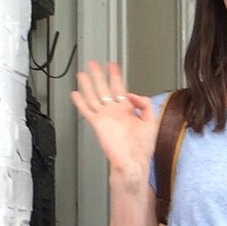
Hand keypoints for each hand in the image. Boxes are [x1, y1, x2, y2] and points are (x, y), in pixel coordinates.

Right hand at [70, 61, 156, 177]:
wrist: (133, 161)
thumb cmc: (142, 147)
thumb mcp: (151, 120)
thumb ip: (145, 104)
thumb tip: (132, 94)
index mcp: (128, 110)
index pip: (120, 88)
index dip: (116, 76)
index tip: (112, 66)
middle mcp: (115, 112)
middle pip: (104, 89)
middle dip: (99, 75)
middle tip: (93, 64)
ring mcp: (105, 117)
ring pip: (93, 96)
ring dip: (88, 85)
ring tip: (83, 74)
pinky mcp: (98, 124)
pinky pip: (87, 110)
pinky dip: (80, 102)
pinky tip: (75, 94)